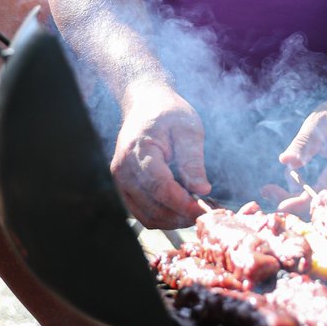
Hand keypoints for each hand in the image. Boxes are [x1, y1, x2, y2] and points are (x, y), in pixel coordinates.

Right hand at [110, 85, 209, 228]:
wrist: (146, 106)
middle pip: (153, 207)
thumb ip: (192, 160)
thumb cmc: (168, 114)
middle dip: (181, 215)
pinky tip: (181, 208)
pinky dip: (163, 217)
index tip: (204, 209)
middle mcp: (123, 170)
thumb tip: (202, 189)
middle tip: (206, 211)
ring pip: (147, 216)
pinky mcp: (124, 189)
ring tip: (195, 209)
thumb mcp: (188, 130)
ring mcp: (120, 181)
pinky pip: (143, 213)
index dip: (183, 203)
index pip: (160, 187)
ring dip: (173, 220)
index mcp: (139, 150)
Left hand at [271, 91, 326, 211]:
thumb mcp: (319, 121)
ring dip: (300, 199)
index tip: (278, 205)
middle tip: (267, 191)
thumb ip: (304, 143)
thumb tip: (285, 161)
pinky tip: (295, 184)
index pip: (324, 191)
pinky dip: (311, 195)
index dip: (300, 202)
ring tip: (275, 187)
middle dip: (294, 202)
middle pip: (324, 203)